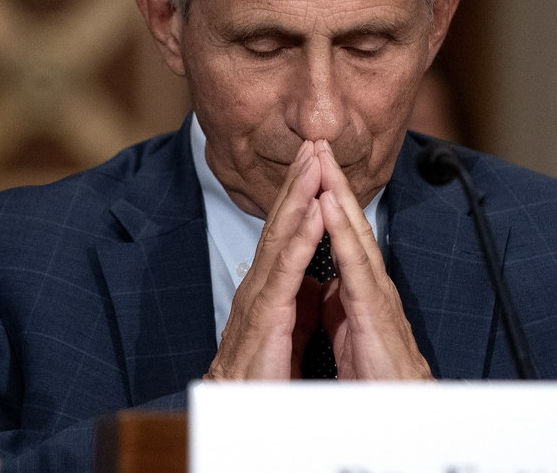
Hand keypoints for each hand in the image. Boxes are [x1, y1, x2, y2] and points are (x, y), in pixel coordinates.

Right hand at [204, 140, 324, 379]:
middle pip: (281, 223)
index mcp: (269, 286)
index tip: (316, 163)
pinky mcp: (266, 316)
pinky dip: (302, 236)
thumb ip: (297, 299)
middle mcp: (260, 283)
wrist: (241, 412)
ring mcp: (260, 297)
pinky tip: (315, 209)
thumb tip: (313, 279)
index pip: (287, 231)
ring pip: (281, 236)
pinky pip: (287, 269)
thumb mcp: (286, 328)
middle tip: (314, 143)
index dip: (300, 196)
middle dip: (298, 181)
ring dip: (300, 195)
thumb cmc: (262, 375)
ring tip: (315, 162)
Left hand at [315, 141, 432, 379]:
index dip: (324, 199)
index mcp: (359, 288)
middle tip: (317, 141)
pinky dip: (341, 233)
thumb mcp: (346, 334)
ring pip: (355, 234)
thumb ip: (335, 307)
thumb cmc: (376, 379)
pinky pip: (355, 266)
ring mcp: (376, 295)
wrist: (401, 415)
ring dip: (337, 193)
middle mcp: (370, 283)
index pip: (340, 234)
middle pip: (348, 223)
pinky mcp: (375, 313)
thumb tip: (322, 288)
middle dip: (332, 181)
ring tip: (322, 158)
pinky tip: (326, 205)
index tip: (309, 167)